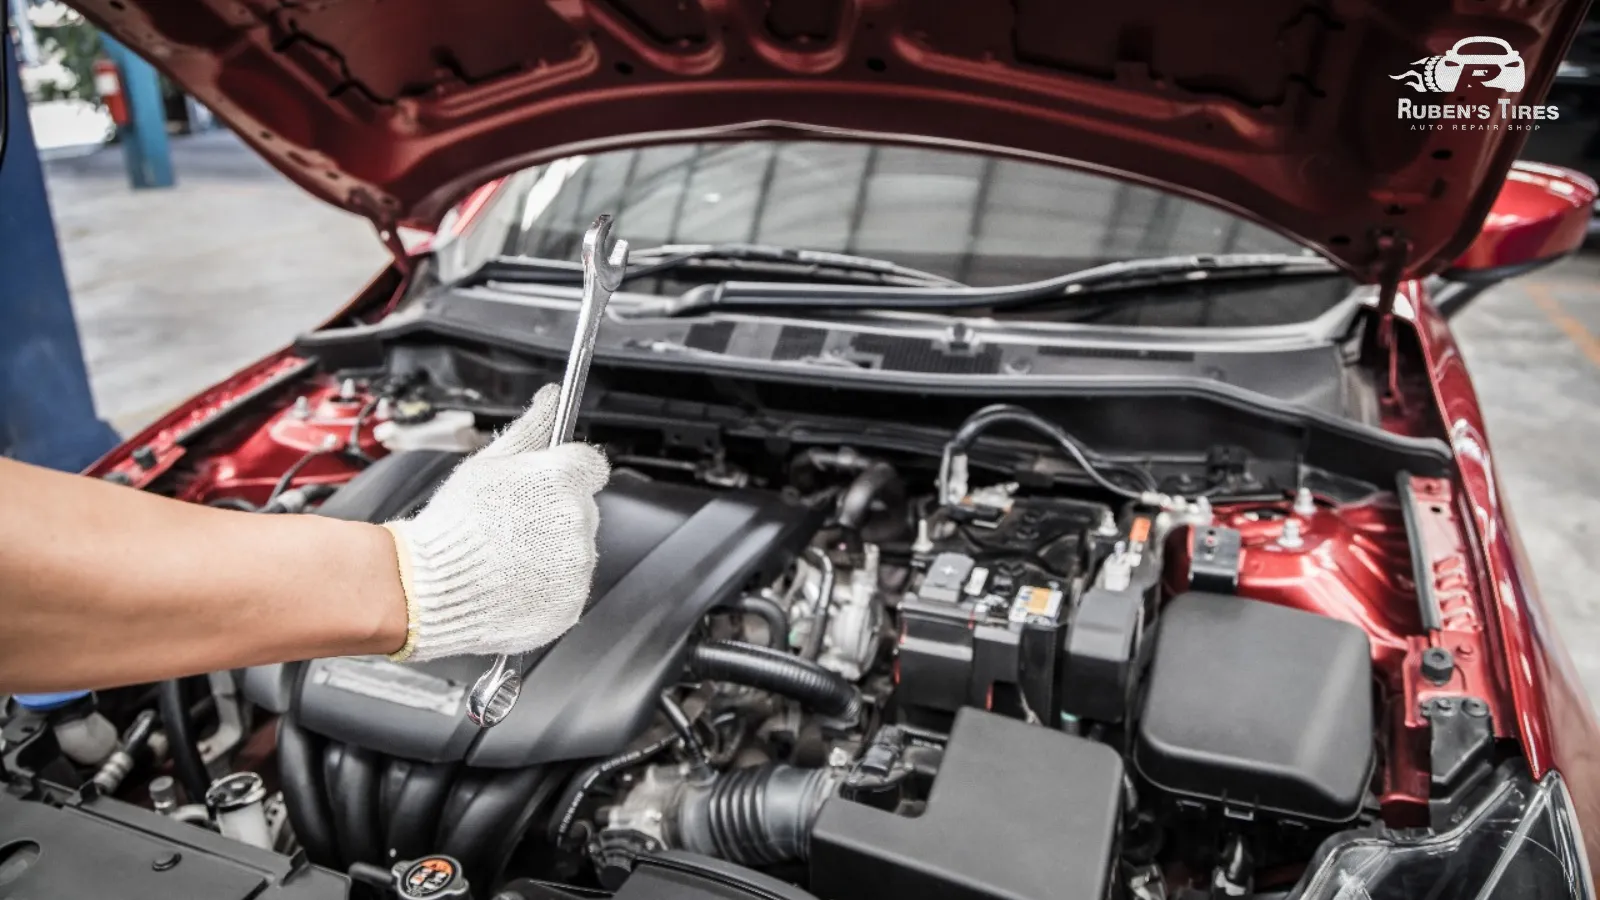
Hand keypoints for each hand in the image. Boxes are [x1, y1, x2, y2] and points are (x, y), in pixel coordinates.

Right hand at [382, 385, 608, 661]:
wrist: (427, 587)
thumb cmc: (451, 524)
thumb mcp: (486, 464)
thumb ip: (530, 430)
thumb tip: (552, 398)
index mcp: (561, 478)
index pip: (591, 466)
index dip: (567, 475)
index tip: (546, 487)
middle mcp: (577, 520)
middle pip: (582, 510)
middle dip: (554, 515)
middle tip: (513, 527)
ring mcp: (576, 566)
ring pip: (576, 552)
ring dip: (552, 554)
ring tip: (507, 558)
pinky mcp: (570, 604)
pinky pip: (569, 590)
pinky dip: (548, 590)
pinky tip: (513, 584)